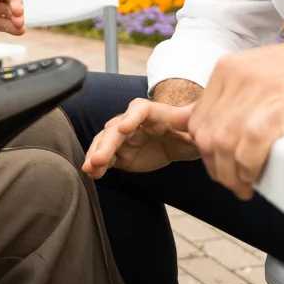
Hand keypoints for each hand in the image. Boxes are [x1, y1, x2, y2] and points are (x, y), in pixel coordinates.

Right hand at [81, 98, 199, 178]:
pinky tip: (92, 174)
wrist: (178, 141)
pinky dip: (97, 166)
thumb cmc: (186, 130)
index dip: (131, 117)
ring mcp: (123, 138)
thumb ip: (190, 119)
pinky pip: (106, 158)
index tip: (124, 128)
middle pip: (116, 129)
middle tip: (98, 159)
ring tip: (89, 169)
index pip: (140, 109)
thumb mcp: (193, 125)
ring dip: (96, 154)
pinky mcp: (120, 154)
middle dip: (106, 144)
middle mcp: (132, 121)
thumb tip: (194, 112)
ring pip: (105, 143)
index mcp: (152, 111)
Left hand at [188, 38, 283, 199]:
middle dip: (217, 168)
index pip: (198, 120)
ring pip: (225, 146)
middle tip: (236, 183)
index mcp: (229, 68)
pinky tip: (256, 178)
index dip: (207, 152)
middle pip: (208, 137)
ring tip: (246, 187)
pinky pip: (250, 148)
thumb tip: (205, 126)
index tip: (223, 167)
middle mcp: (238, 76)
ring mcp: (260, 91)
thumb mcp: (264, 71)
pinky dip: (249, 169)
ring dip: (231, 176)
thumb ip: (236, 94)